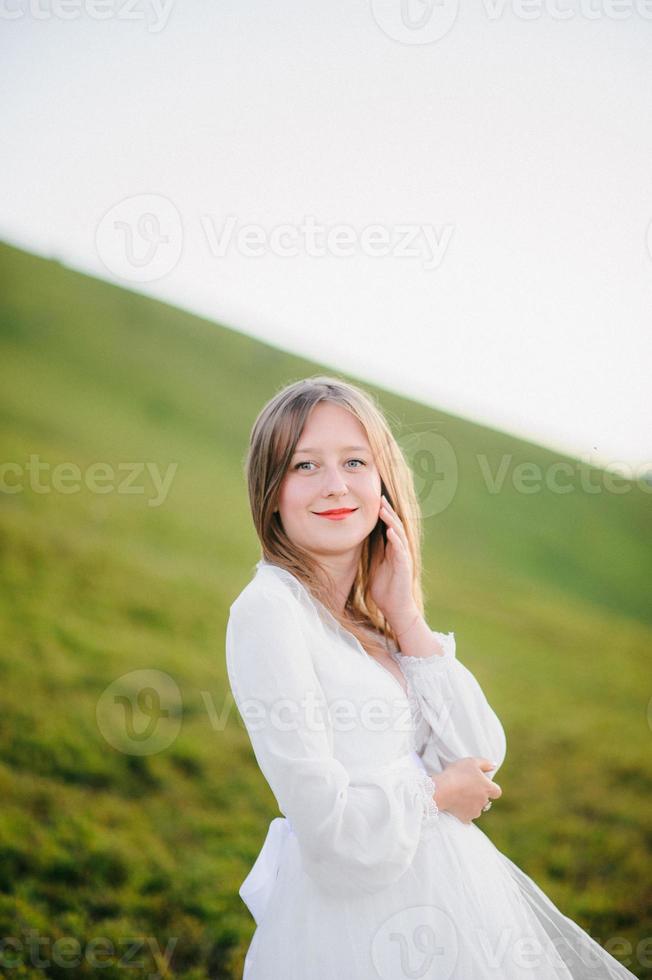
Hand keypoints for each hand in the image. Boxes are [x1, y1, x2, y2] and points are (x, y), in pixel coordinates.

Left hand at [369, 494, 418, 634]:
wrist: (395, 608)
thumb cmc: (384, 588)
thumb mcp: (375, 565)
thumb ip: (374, 551)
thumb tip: (364, 538)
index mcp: (391, 549)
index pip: (388, 527)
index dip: (383, 514)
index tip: (375, 501)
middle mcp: (399, 550)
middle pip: (394, 526)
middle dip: (387, 512)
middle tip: (380, 498)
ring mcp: (403, 557)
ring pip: (398, 534)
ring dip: (391, 521)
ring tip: (383, 509)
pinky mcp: (404, 566)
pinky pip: (400, 550)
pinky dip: (395, 539)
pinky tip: (389, 531)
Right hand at [433, 758, 501, 823]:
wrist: (442, 790)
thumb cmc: (456, 774)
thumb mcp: (471, 762)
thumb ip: (485, 763)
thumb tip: (494, 765)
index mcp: (487, 788)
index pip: (497, 792)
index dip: (490, 788)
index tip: (481, 784)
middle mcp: (484, 801)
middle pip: (485, 800)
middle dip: (478, 795)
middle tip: (466, 787)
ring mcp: (475, 811)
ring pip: (476, 809)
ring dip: (471, 804)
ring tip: (459, 796)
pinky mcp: (466, 818)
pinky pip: (467, 816)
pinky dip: (462, 812)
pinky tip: (455, 804)